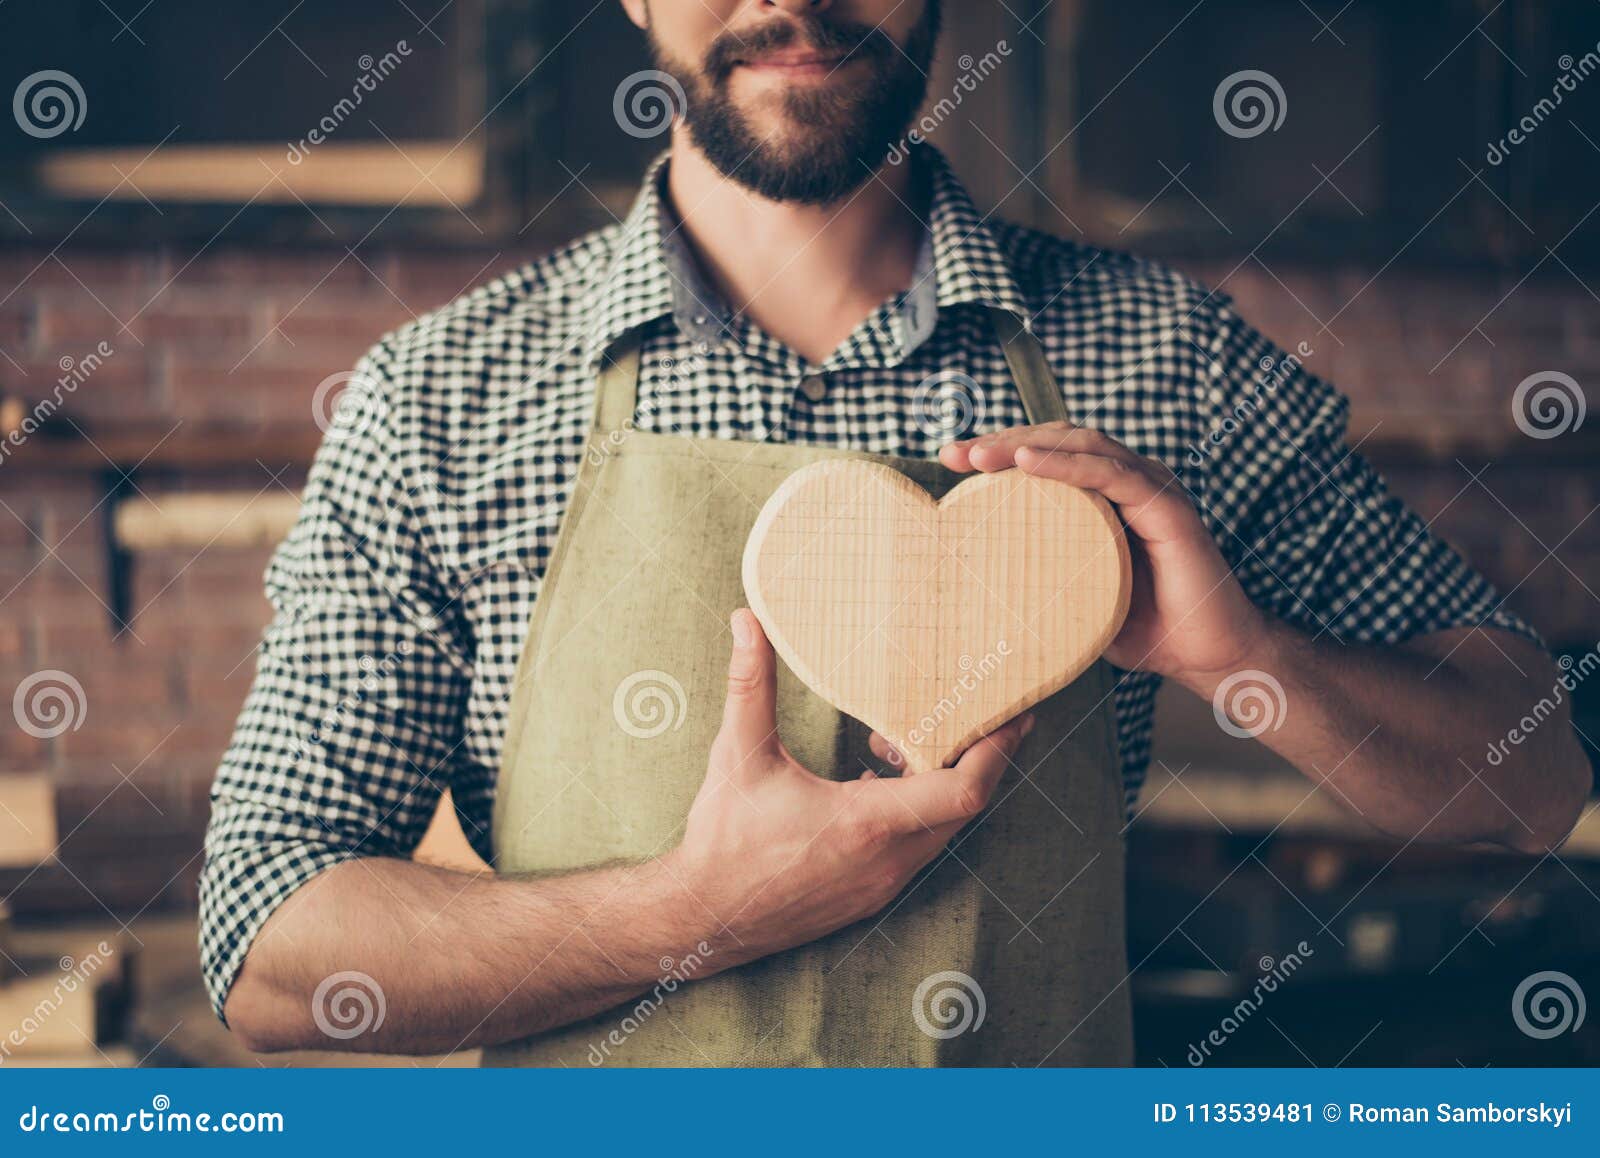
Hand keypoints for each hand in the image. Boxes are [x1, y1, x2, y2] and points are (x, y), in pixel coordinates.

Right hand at [668, 609, 1031, 966]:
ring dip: (937, 783)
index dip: (998, 751)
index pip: (964, 789)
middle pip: (966, 806)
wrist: (701, 919)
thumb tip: (746, 621)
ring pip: (942, 829)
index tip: (1017, 715)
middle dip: (974, 757)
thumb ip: (750, 684)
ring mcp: (881, 884)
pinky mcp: (870, 896)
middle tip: (976, 713)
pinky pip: (918, 849)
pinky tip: (876, 781)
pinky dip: (916, 811)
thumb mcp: (737, 754)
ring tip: (898, 741)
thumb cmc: (722, 840)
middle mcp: (887, 860)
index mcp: (867, 823)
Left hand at [941, 422, 1270, 689]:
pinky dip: (1066, 465)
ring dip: (1026, 446)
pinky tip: (1026, 464)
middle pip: (1059, 441)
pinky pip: (1111, 474)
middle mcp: (1129, 481)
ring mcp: (1151, 489)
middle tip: (954, 453)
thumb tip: (976, 590)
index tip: (950, 460)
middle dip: (1002, 442)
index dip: (999, 452)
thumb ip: (1041, 579)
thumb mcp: (1076, 597)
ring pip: (1082, 446)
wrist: (1208, 655)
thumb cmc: (1145, 628)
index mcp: (1106, 496)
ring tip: (980, 456)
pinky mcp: (1167, 507)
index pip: (1047, 456)